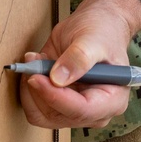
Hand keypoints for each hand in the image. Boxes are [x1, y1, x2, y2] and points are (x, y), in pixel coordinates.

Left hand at [18, 0, 140, 130]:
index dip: (56, 97)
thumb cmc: (103, 31)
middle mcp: (94, 112)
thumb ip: (79, 58)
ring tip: (37, 60)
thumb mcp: (94, 39)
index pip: (82, 110)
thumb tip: (57, 79)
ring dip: (32, 89)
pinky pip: (35, 108)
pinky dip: (28, 90)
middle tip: (34, 62)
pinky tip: (36, 67)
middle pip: (58, 116)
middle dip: (40, 90)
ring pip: (42, 115)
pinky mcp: (58, 105)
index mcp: (112, 100)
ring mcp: (75, 110)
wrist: (97, 25)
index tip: (37, 78)